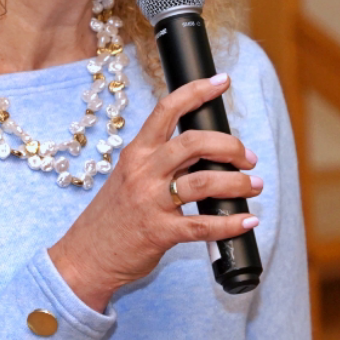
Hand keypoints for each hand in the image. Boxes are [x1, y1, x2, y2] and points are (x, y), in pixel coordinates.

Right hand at [48, 74, 259, 310]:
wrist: (85, 257)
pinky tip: (247, 221)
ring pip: (204, 181)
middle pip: (194, 142)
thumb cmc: (114, 216)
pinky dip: (231, 222)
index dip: (196, 92)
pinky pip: (203, 225)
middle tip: (249, 158)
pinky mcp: (160, 233)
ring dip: (239, 183)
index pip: (166, 111)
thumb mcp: (131, 177)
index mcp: (136, 153)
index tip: (221, 82)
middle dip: (231, 146)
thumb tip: (209, 152)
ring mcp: (151, 202)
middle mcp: (143, 172)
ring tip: (254, 186)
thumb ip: (163, 162)